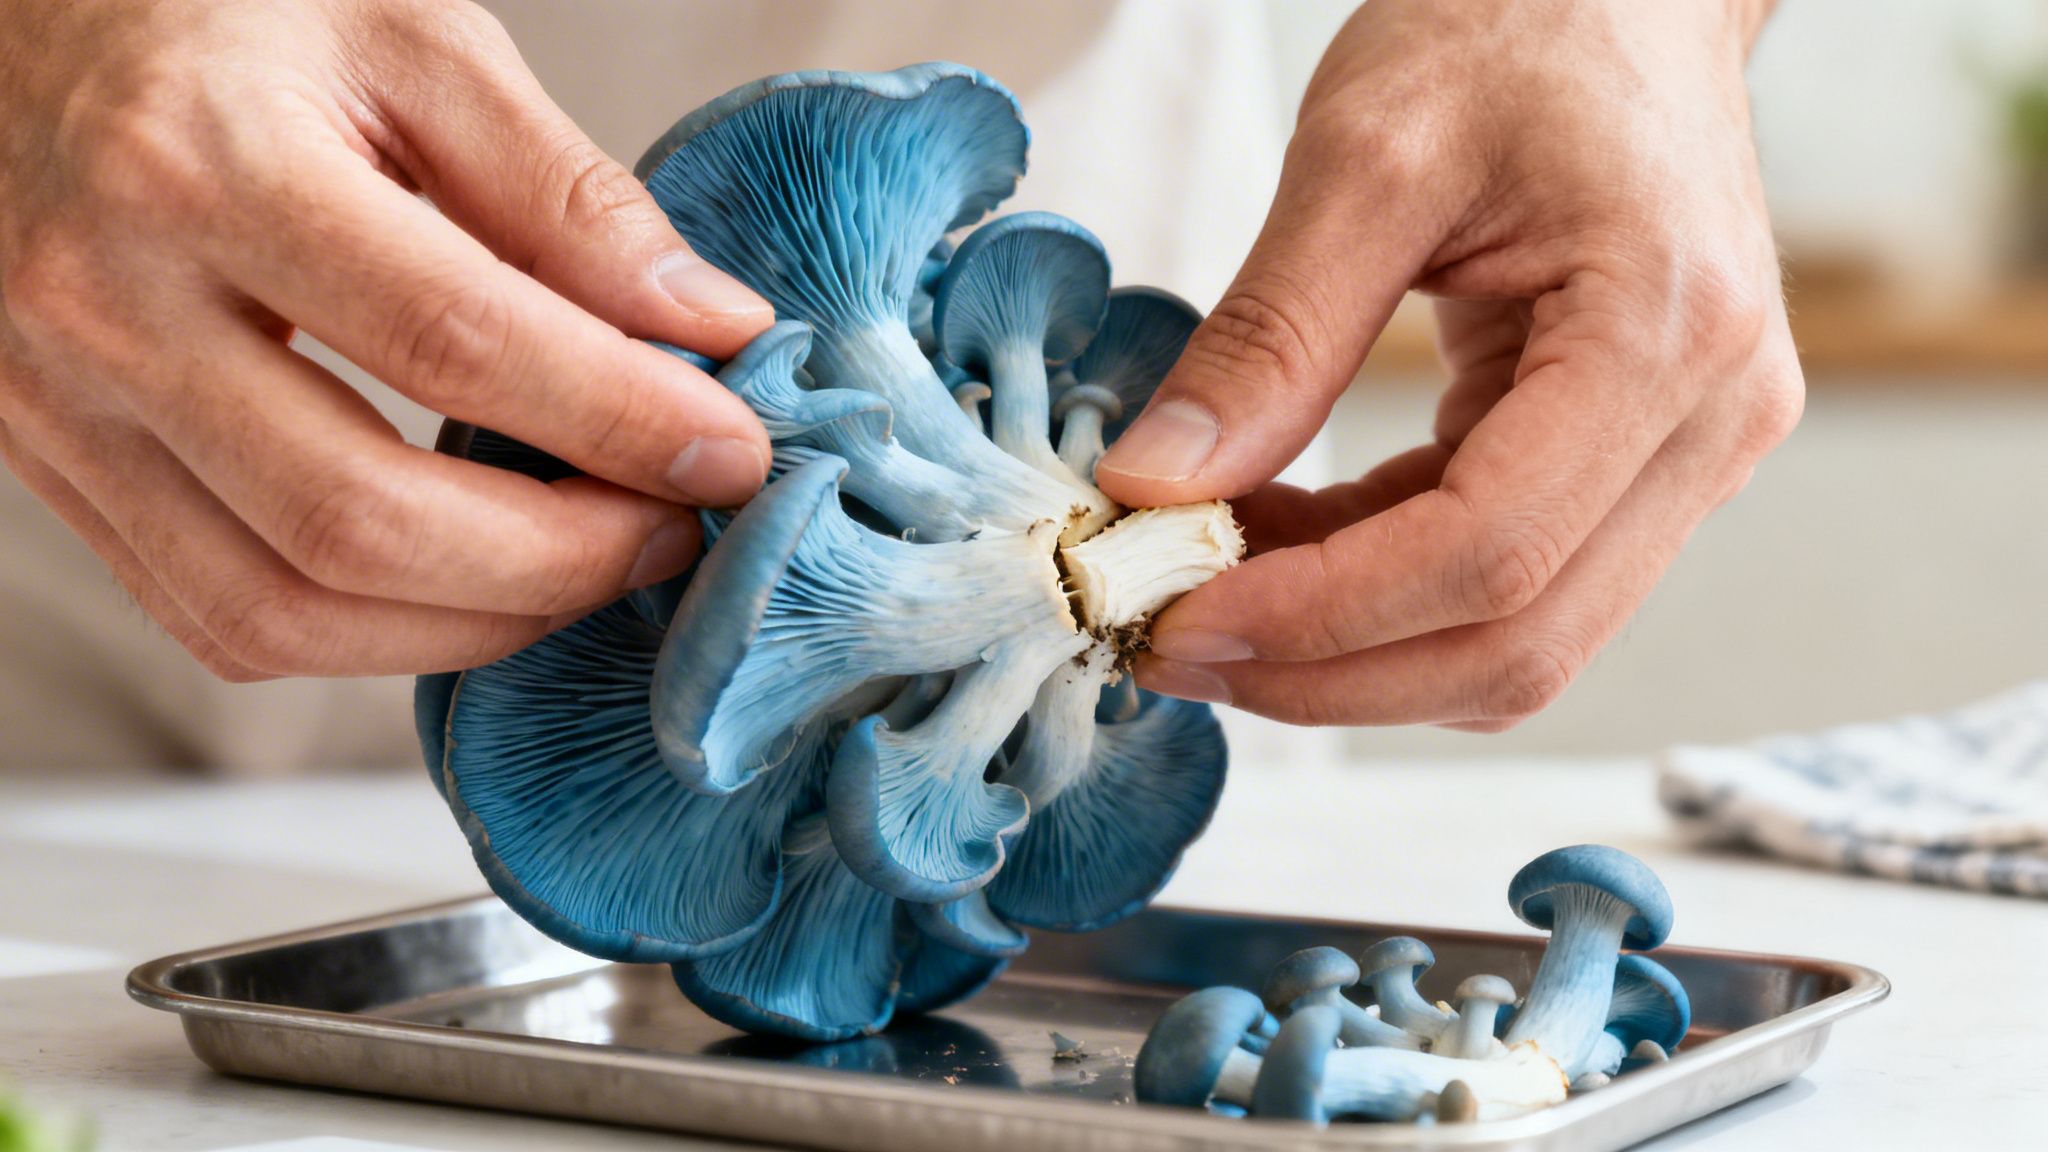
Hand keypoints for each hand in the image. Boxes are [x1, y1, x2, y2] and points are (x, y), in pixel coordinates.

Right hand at [0, 0, 772, 679]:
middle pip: (361, 518)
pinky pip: (221, 621)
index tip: (729, 452)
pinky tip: (473, 584)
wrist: (11, 32)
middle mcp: (107, 307)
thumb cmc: (214, 16)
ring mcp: (62, 410)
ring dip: (476, 623)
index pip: (452, 339)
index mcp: (204, 165)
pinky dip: (373, 636)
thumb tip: (709, 326)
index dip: (618, 416)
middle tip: (672, 530)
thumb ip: (565, 190)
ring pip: (284, 608)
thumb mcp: (408, 41)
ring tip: (590, 565)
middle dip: (560, 558)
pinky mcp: (60, 475)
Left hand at [1095, 0, 1801, 729]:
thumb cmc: (1519, 23)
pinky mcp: (1638, 461)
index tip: (1177, 619)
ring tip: (1206, 595)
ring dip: (1351, 651)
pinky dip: (1381, 590)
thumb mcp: (1365, 154)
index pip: (1490, 553)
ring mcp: (1689, 453)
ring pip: (1518, 639)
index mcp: (1666, 336)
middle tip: (1170, 645)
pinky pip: (1507, 578)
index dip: (1321, 617)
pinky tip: (1276, 547)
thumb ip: (1266, 337)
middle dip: (1328, 672)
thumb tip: (1154, 489)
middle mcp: (1711, 422)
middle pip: (1517, 640)